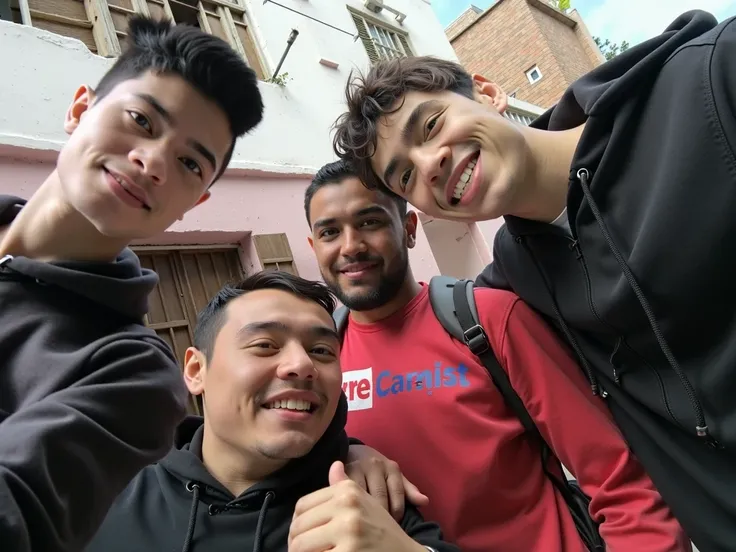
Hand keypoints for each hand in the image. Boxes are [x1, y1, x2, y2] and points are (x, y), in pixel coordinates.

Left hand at [288, 461, 425, 551]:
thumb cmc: (381, 528)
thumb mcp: (365, 501)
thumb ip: (344, 484)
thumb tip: (334, 465)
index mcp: (348, 489)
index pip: (303, 505)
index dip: (296, 524)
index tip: (299, 536)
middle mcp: (348, 504)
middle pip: (299, 526)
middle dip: (294, 543)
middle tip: (299, 551)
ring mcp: (348, 529)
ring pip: (301, 545)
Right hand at [345, 444, 428, 519]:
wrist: (352, 451)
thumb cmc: (376, 469)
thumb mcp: (393, 476)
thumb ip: (408, 490)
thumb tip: (425, 502)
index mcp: (391, 467)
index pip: (397, 494)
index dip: (396, 512)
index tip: (394, 523)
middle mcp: (375, 465)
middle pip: (379, 497)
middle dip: (380, 515)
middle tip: (379, 527)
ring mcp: (357, 468)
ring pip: (363, 497)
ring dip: (364, 511)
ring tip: (366, 523)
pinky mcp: (340, 472)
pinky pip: (346, 493)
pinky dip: (350, 504)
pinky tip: (352, 513)